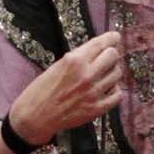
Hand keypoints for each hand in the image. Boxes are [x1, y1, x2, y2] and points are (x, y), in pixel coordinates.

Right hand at [3, 32, 126, 149]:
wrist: (35, 117)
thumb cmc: (42, 90)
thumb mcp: (58, 65)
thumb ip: (78, 57)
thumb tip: (98, 50)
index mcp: (74, 60)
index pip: (100, 43)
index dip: (111, 38)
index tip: (115, 37)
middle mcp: (86, 74)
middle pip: (113, 55)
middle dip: (111, 54)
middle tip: (107, 58)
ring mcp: (93, 92)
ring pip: (117, 74)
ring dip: (112, 72)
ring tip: (104, 75)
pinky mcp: (96, 108)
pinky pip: (118, 95)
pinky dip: (114, 90)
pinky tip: (107, 89)